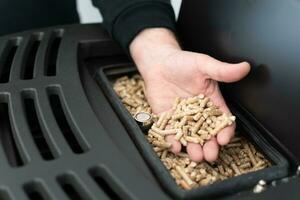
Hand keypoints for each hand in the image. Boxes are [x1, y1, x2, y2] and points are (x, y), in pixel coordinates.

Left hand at [130, 28, 249, 161]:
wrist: (158, 63)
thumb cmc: (182, 63)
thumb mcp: (204, 65)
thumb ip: (222, 70)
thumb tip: (245, 67)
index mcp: (211, 102)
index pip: (222, 121)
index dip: (225, 131)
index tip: (224, 138)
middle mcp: (198, 113)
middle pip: (207, 134)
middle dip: (210, 146)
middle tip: (211, 155)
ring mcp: (182, 118)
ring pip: (190, 137)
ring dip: (194, 148)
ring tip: (196, 156)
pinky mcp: (167, 119)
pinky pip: (171, 133)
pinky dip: (173, 141)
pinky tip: (175, 146)